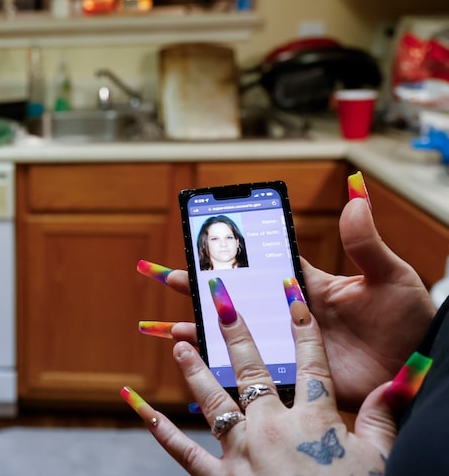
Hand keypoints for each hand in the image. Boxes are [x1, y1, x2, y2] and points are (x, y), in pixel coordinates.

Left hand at [123, 285, 396, 474]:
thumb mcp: (379, 461)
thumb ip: (384, 418)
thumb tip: (402, 378)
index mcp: (315, 421)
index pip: (310, 363)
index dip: (303, 325)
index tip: (290, 291)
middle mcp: (272, 428)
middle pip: (251, 371)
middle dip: (235, 332)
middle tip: (218, 299)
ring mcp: (242, 453)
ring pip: (212, 401)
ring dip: (193, 369)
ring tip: (177, 342)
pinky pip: (183, 451)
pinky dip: (158, 428)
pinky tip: (138, 405)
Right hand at [142, 194, 435, 409]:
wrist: (416, 367)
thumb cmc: (409, 321)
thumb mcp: (389, 276)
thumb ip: (364, 241)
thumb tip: (355, 193)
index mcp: (303, 286)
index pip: (255, 264)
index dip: (224, 251)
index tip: (195, 236)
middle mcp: (284, 314)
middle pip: (227, 297)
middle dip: (190, 285)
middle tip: (156, 274)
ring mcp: (283, 346)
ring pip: (225, 336)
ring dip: (189, 329)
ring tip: (153, 327)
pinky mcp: (288, 375)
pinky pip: (244, 373)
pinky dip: (212, 370)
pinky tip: (188, 367)